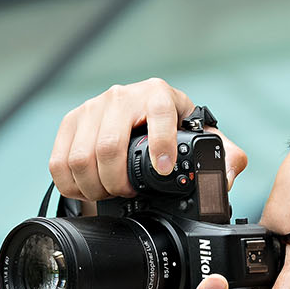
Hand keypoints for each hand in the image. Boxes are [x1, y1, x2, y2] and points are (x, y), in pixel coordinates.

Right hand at [48, 78, 248, 202]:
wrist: (137, 116)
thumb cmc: (170, 130)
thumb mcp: (199, 139)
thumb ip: (224, 155)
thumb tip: (230, 171)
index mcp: (158, 94)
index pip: (158, 113)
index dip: (160, 143)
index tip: (163, 169)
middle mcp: (123, 95)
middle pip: (108, 147)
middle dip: (116, 182)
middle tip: (126, 194)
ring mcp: (93, 107)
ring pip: (80, 158)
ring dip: (93, 187)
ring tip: (108, 193)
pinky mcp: (71, 122)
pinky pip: (60, 161)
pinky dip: (71, 184)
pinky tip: (87, 188)